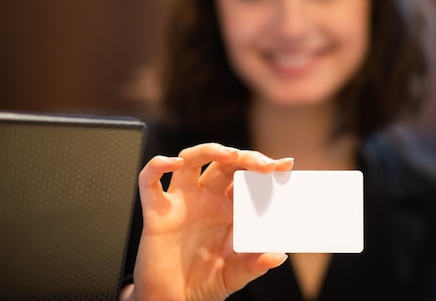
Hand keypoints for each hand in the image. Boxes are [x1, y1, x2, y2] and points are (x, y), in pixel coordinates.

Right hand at [120, 143, 293, 300]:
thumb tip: (278, 255)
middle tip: (265, 165)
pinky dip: (157, 166)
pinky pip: (149, 181)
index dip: (264, 167)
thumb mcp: (236, 273)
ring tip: (230, 154)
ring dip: (209, 150)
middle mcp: (205, 198)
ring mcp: (181, 201)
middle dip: (246, 158)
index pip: (247, 177)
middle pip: (224, 163)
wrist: (174, 300)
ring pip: (190, 160)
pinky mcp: (157, 212)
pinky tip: (172, 163)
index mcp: (228, 208)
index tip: (285, 165)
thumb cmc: (205, 281)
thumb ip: (255, 264)